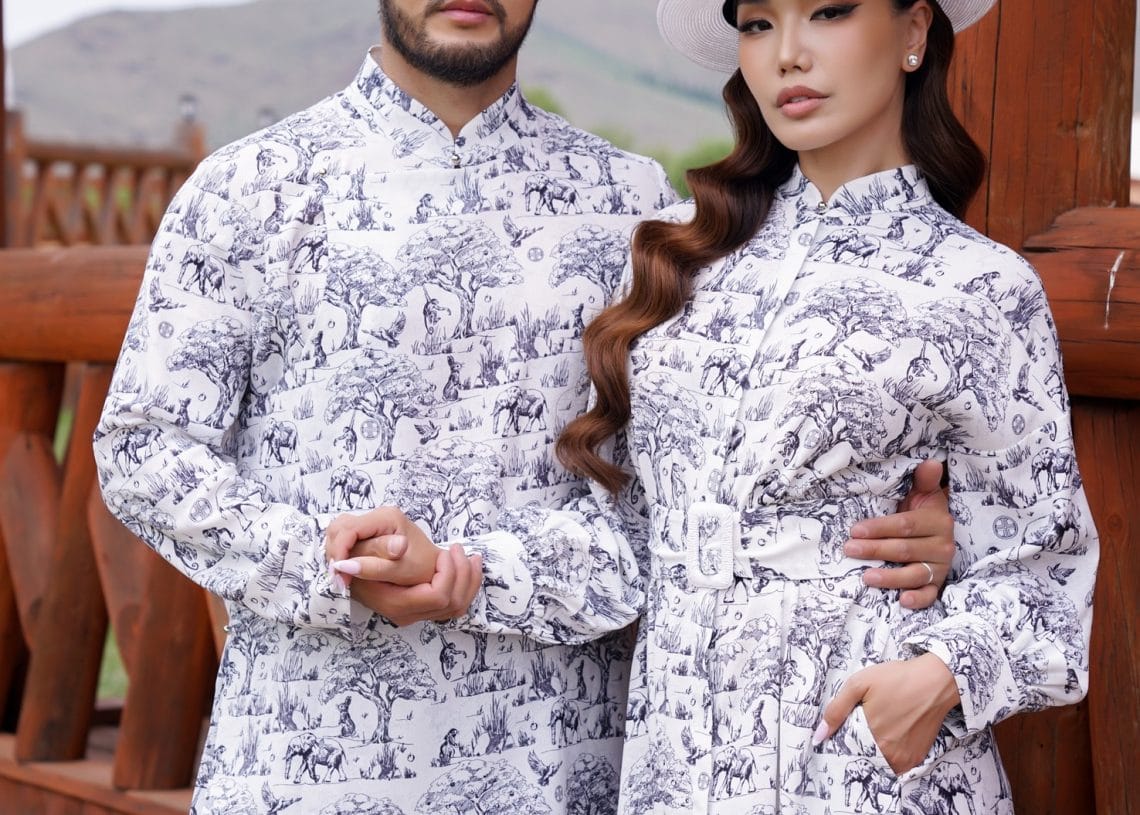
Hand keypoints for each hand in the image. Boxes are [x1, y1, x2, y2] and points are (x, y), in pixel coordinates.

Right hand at [324, 507, 439, 590]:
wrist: (436, 568)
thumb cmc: (425, 568)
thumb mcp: (405, 568)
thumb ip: (377, 565)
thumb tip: (347, 565)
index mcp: (388, 518)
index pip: (349, 529)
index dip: (339, 551)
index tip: (338, 573)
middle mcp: (377, 516)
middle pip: (339, 528)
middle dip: (335, 552)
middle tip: (339, 577)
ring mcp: (371, 525)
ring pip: (338, 533)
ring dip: (336, 554)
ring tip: (343, 576)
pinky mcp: (367, 535)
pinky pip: (345, 541)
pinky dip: (342, 556)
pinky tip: (348, 571)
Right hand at [350, 544, 483, 625]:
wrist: (349, 560)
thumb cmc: (358, 550)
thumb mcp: (367, 543)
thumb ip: (380, 550)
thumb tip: (399, 548)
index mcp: (395, 602)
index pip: (438, 596)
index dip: (448, 573)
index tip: (444, 552)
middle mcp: (405, 614)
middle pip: (453, 602)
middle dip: (463, 573)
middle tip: (456, 549)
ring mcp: (413, 614)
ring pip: (457, 606)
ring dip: (469, 579)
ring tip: (470, 556)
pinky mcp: (419, 608)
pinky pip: (454, 605)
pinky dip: (467, 586)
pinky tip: (469, 566)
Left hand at [816, 653, 959, 774]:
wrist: (936, 680)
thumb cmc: (897, 679)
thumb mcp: (859, 685)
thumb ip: (836, 710)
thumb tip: (819, 735)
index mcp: (873, 739)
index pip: (847, 751)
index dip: (842, 741)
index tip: (842, 729)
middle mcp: (890, 755)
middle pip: (863, 757)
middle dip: (857, 746)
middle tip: (862, 723)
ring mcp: (905, 759)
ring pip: (879, 762)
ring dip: (873, 751)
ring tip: (877, 726)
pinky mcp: (917, 757)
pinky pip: (895, 763)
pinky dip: (889, 753)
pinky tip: (889, 732)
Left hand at [845, 459, 954, 608]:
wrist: (937, 531)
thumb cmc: (921, 511)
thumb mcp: (923, 493)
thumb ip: (923, 480)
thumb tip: (929, 462)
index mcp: (937, 521)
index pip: (906, 525)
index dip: (880, 528)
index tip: (855, 530)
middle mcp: (942, 545)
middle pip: (905, 549)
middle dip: (876, 550)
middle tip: (849, 550)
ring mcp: (941, 567)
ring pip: (915, 574)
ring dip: (891, 577)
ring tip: (866, 577)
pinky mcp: (939, 584)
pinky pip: (931, 595)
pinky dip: (918, 600)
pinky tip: (902, 601)